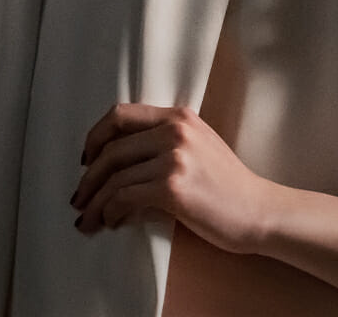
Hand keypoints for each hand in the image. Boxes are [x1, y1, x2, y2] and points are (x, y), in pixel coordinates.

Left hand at [69, 103, 274, 253]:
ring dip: (94, 202)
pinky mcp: (172, 187)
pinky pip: (124, 198)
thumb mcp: (198, 149)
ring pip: (114, 177)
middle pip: (110, 148)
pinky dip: (110, 212)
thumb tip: (116, 165)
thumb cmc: (228, 187)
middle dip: (88, 178)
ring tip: (87, 220)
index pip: (121, 114)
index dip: (95, 137)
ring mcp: (174, 157)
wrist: (259, 211)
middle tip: (79, 199)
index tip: (86, 160)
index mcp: (179, 116)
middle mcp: (175, 130)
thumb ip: (164, 144)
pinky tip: (110, 223)